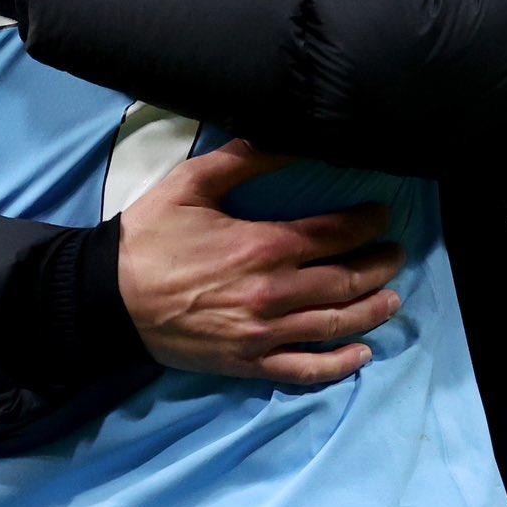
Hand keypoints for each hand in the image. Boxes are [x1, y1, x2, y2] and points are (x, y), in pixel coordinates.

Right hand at [117, 139, 404, 384]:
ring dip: (372, 310)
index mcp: (263, 246)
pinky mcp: (248, 362)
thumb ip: (245, 158)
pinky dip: (338, 365)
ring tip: (393, 298)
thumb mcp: (192, 184)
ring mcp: (263, 333)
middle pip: (345, 280)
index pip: (334, 234)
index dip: (366, 224)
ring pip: (335, 324)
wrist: (109, 298)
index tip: (383, 215)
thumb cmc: (150, 236)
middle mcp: (273, 292)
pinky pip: (305, 370)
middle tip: (397, 253)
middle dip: (379, 265)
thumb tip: (290, 137)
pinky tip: (361, 355)